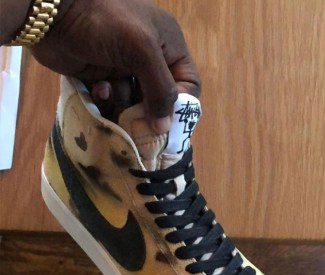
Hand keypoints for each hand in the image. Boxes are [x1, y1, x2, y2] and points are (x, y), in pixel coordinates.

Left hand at [28, 0, 199, 131]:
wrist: (52, 12)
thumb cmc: (106, 23)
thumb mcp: (142, 51)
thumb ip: (160, 89)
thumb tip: (165, 128)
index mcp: (168, 44)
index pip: (188, 82)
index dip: (181, 102)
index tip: (167, 120)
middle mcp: (149, 56)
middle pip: (160, 96)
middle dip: (151, 112)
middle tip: (141, 127)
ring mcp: (124, 65)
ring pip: (135, 101)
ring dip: (125, 107)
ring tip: (114, 105)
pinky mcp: (100, 73)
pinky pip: (112, 97)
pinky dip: (106, 99)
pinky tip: (97, 90)